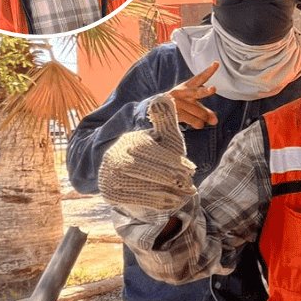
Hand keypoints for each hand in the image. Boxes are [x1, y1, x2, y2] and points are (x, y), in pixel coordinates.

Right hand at [99, 93, 196, 215]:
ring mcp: (109, 176)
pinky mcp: (111, 194)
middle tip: (189, 185)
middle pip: (144, 169)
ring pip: (140, 185)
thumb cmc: (156, 155)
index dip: (172, 160)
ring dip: (165, 191)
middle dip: (169, 177)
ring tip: (184, 195)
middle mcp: (114, 157)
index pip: (150, 151)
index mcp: (128, 141)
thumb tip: (165, 97)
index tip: (191, 169)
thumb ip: (166, 119)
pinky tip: (172, 202)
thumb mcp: (163, 138)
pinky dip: (155, 202)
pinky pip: (135, 199)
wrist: (133, 175)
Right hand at [166, 62, 218, 127]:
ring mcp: (179, 103)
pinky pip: (196, 122)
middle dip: (206, 91)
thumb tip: (215, 121)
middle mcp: (183, 93)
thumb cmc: (178, 104)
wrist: (155, 111)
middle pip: (197, 93)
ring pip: (201, 113)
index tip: (216, 63)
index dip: (208, 71)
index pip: (199, 78)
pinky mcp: (176, 114)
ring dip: (204, 118)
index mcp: (187, 86)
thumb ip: (204, 111)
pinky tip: (197, 124)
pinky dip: (199, 124)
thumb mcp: (191, 104)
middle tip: (213, 89)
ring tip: (202, 120)